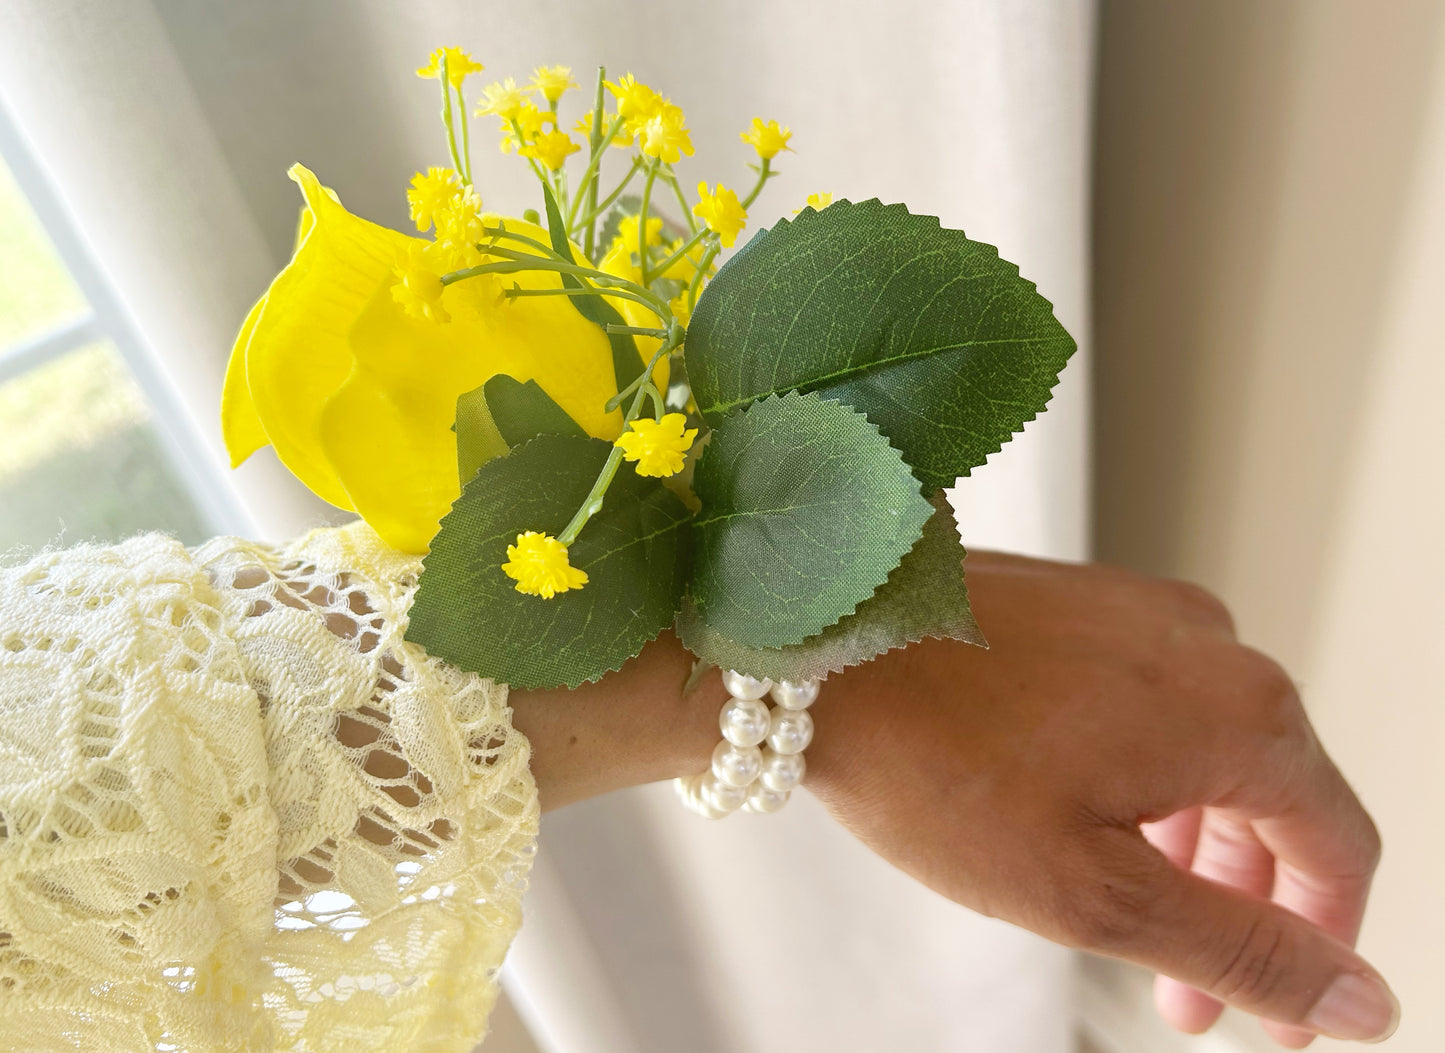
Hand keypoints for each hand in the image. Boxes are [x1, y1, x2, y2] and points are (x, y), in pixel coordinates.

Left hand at [804, 550, 1395, 1045]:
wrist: (815, 635)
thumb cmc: (930, 757)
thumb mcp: (1095, 891)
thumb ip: (1241, 949)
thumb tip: (1357, 996)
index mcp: (1240, 711)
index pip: (1336, 846)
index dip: (1321, 943)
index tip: (1285, 1016)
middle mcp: (1206, 642)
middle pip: (1273, 797)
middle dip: (1238, 908)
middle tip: (1189, 998)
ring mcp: (1139, 612)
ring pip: (1204, 751)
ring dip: (1183, 850)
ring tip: (1124, 917)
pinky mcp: (1080, 604)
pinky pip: (1145, 707)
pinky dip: (1137, 781)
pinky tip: (1081, 823)